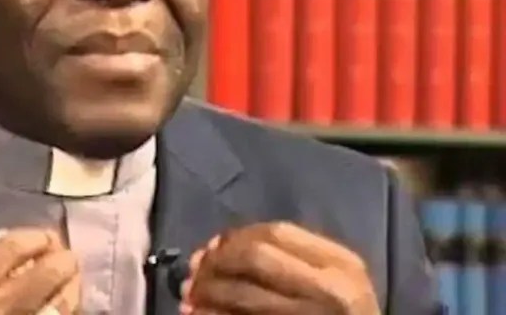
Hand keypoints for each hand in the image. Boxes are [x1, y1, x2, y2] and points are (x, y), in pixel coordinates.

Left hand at [181, 222, 379, 314]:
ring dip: (208, 294)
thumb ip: (291, 260)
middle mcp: (331, 289)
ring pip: (244, 295)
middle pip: (256, 257)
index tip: (209, 247)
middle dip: (216, 263)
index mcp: (341, 263)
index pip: (276, 232)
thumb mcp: (334, 282)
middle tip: (194, 274)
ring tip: (189, 298)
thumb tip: (215, 248)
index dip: (234, 236)